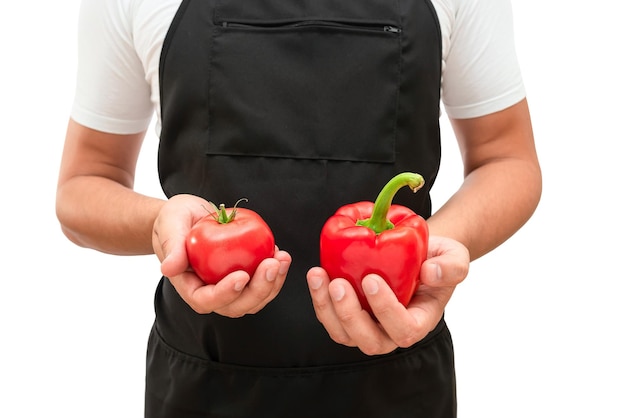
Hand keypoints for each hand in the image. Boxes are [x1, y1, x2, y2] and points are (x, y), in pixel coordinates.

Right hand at [152, 194, 290, 316]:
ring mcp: (230, 288)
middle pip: (237, 305)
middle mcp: (211, 292)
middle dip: (258, 290)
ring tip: (282, 258)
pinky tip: (281, 254)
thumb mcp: (170, 225)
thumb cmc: (175, 220)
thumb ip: (171, 246)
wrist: (190, 217)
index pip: (206, 300)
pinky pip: (263, 283)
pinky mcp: (245, 278)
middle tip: (272, 265)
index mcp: (190, 286)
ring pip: (254, 299)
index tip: (242, 276)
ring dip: (273, 283)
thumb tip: (169, 268)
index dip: (225, 293)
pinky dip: (276, 273)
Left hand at [307, 235, 468, 354]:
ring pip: (343, 334)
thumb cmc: (435, 258)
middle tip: (339, 283)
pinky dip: (319, 298)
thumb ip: (451, 266)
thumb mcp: (454, 257)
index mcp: (419, 322)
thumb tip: (430, 273)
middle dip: (350, 315)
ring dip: (327, 308)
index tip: (372, 279)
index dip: (386, 310)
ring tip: (318, 276)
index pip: (404, 329)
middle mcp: (391, 332)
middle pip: (369, 341)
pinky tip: (316, 274)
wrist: (414, 253)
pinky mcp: (348, 316)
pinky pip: (330, 317)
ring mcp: (368, 327)